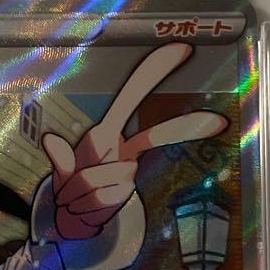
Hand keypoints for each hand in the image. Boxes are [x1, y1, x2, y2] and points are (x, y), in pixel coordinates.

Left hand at [42, 43, 227, 239]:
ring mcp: (128, 171)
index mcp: (107, 132)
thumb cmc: (71, 187)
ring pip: (107, 175)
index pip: (131, 98)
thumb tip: (51, 141)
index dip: (152, 74)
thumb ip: (61, 158)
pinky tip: (83, 208)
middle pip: (155, 136)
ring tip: (72, 197)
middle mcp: (123, 149)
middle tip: (218, 121)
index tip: (180, 50)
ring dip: (80, 190)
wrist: (72, 219)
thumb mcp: (63, 170)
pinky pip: (101, 196)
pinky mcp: (126, 192)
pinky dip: (84, 204)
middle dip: (185, 128)